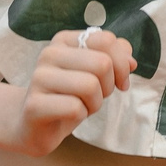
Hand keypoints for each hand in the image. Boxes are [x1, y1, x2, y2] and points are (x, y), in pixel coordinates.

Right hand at [9, 29, 134, 155]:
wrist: (33, 124)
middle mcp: (49, 53)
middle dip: (108, 86)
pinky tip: (68, 116)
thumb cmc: (68, 96)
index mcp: (65, 40)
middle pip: (102, 64)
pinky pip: (75, 108)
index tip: (118, 81)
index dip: (121, 64)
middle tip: (95, 97)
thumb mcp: (95, 74)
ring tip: (82, 106)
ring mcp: (39, 78)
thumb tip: (131, 61)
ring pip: (90, 86)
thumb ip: (115, 58)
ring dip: (95, 103)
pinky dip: (80, 116)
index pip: (106, 40)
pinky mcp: (35, 104)